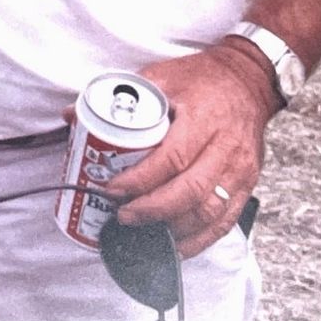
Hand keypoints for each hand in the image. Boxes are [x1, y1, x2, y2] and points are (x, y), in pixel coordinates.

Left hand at [105, 43, 275, 256]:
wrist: (248, 80)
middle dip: (152, 210)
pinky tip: (178, 245)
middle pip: (190, 191)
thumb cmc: (201, 78)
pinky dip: (201, 239)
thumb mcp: (160, 76)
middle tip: (123, 216)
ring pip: (209, 212)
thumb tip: (71, 115)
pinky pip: (225, 220)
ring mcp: (240, 169)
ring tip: (145, 233)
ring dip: (174, 229)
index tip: (111, 189)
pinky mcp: (248, 183)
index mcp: (202, 118)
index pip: (172, 158)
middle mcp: (225, 147)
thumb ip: (119, 96)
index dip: (140, 179)